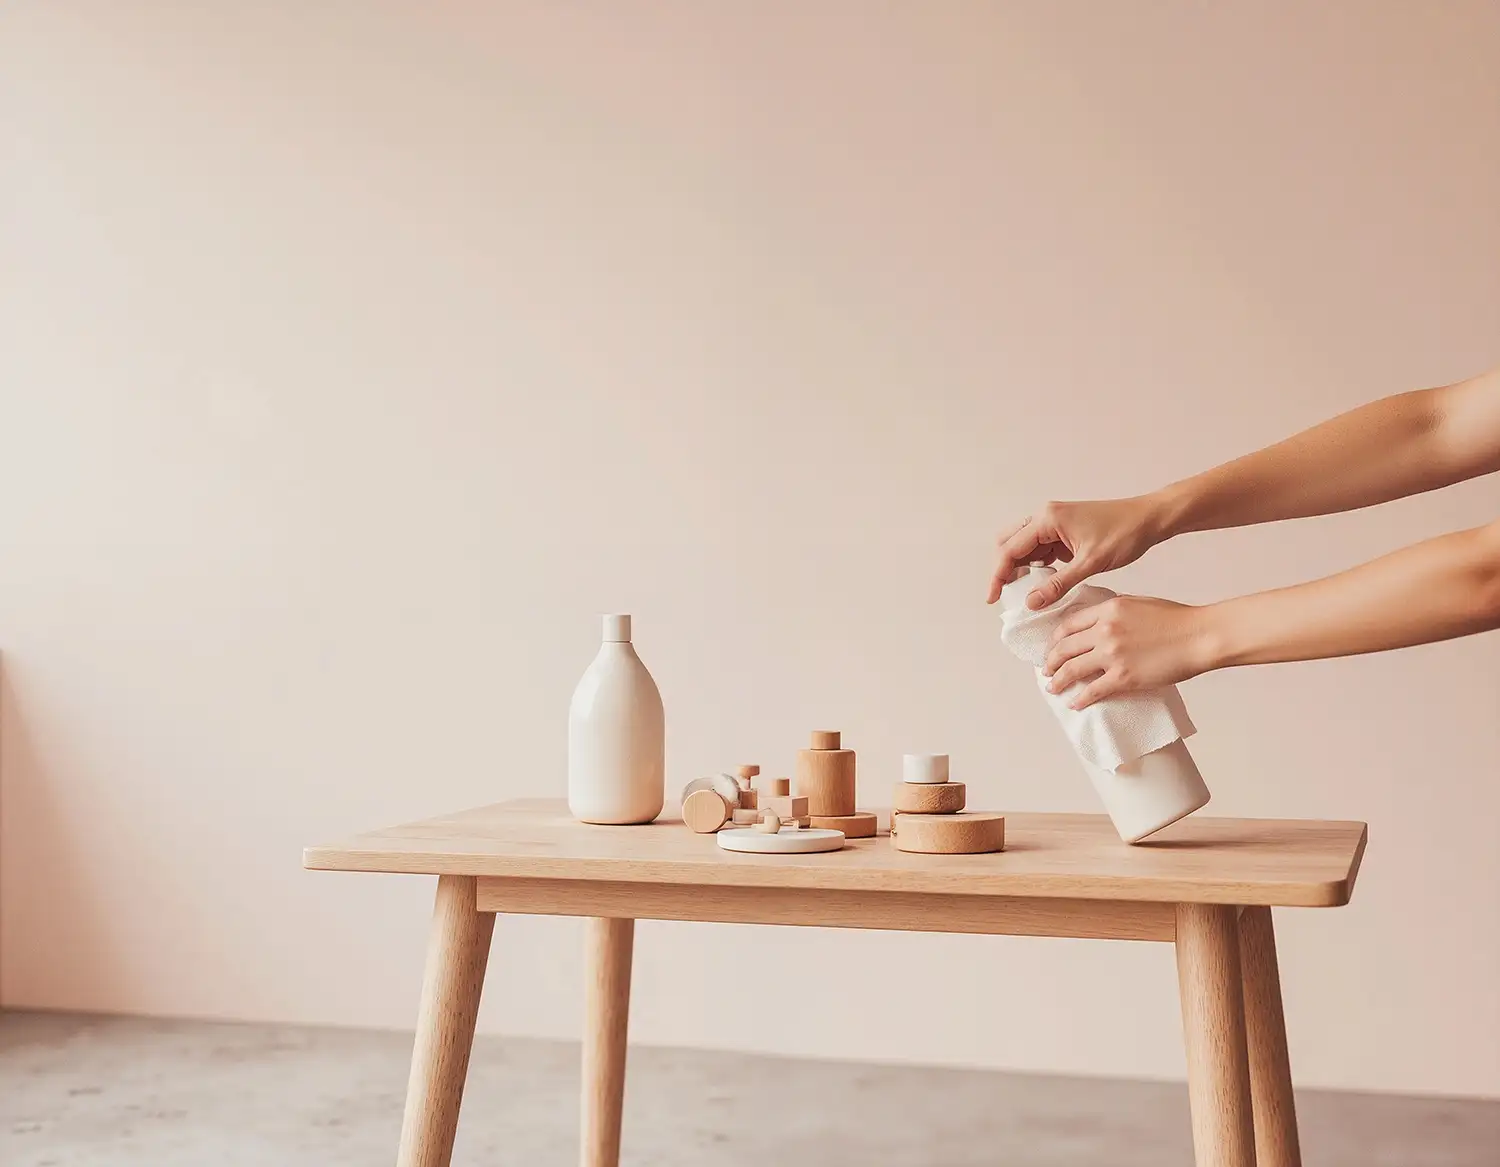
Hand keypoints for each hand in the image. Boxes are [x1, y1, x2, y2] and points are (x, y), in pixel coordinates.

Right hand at [985, 497, 1167, 607]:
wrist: (1149, 519)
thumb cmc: (1124, 533)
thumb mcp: (1090, 563)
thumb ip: (1057, 584)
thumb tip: (1031, 603)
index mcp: (1047, 519)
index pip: (1010, 549)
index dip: (998, 575)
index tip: (993, 598)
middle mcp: (1045, 516)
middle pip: (1009, 543)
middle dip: (1003, 570)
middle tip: (1004, 596)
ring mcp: (1054, 523)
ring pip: (1023, 547)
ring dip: (1019, 568)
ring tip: (1023, 594)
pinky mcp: (1063, 531)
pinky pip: (1040, 549)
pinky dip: (1036, 566)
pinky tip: (1041, 583)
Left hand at [1042, 596, 1218, 709]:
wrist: (1199, 636)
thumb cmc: (1177, 619)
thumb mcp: (1138, 603)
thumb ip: (1114, 611)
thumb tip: (1099, 621)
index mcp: (1108, 609)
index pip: (1069, 625)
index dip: (1056, 639)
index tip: (1052, 648)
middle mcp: (1104, 630)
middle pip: (1064, 648)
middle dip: (1051, 661)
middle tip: (1046, 670)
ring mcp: (1112, 655)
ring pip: (1072, 670)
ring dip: (1058, 681)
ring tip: (1053, 688)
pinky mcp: (1123, 677)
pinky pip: (1093, 691)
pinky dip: (1080, 699)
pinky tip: (1075, 704)